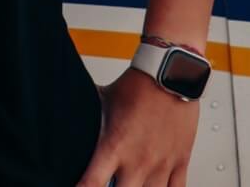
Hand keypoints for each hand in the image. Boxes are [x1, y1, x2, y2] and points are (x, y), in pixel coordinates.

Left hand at [76, 67, 198, 186]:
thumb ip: (88, 114)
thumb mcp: (103, 100)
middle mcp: (138, 160)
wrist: (172, 73)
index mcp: (115, 146)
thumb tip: (68, 112)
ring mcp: (161, 163)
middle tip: (110, 184)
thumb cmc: (139, 85)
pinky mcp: (180, 161)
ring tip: (132, 182)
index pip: (92, 183)